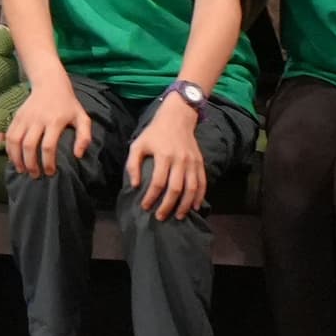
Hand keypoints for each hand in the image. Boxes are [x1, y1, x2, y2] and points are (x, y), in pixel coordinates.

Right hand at [5, 79, 87, 177]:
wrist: (50, 83)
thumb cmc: (68, 104)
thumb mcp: (82, 117)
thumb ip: (84, 136)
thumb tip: (78, 155)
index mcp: (55, 121)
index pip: (48, 146)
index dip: (48, 162)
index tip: (50, 172)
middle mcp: (38, 119)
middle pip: (29, 145)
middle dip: (30, 164)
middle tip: (35, 175)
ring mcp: (25, 118)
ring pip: (15, 141)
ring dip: (16, 158)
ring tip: (22, 170)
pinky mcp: (17, 117)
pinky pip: (9, 135)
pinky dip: (9, 149)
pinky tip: (14, 159)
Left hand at [127, 99, 209, 219]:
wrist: (177, 118)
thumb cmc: (154, 133)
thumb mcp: (138, 145)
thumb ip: (133, 164)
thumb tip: (135, 186)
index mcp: (163, 155)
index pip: (157, 182)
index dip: (151, 197)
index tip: (145, 207)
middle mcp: (180, 160)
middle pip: (175, 189)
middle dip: (167, 206)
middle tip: (160, 217)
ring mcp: (192, 162)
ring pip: (191, 188)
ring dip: (185, 205)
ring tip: (178, 216)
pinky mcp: (200, 163)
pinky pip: (202, 183)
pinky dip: (199, 196)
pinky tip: (194, 207)